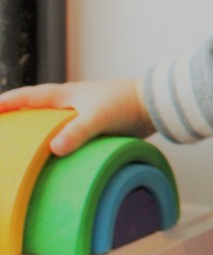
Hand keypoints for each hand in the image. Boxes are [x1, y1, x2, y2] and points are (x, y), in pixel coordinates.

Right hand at [0, 79, 154, 154]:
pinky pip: (67, 136)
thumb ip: (77, 132)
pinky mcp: (94, 127)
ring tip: (19, 150)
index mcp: (66, 94)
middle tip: (1, 130)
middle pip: (36, 111)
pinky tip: (52, 159)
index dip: (8, 103)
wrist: (154, 106)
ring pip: (51, 124)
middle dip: (17, 118)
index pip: (29, 97)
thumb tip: (53, 149)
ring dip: (36, 134)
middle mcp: (71, 103)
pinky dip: (56, 144)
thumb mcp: (98, 117)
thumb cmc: (126, 103)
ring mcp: (82, 115)